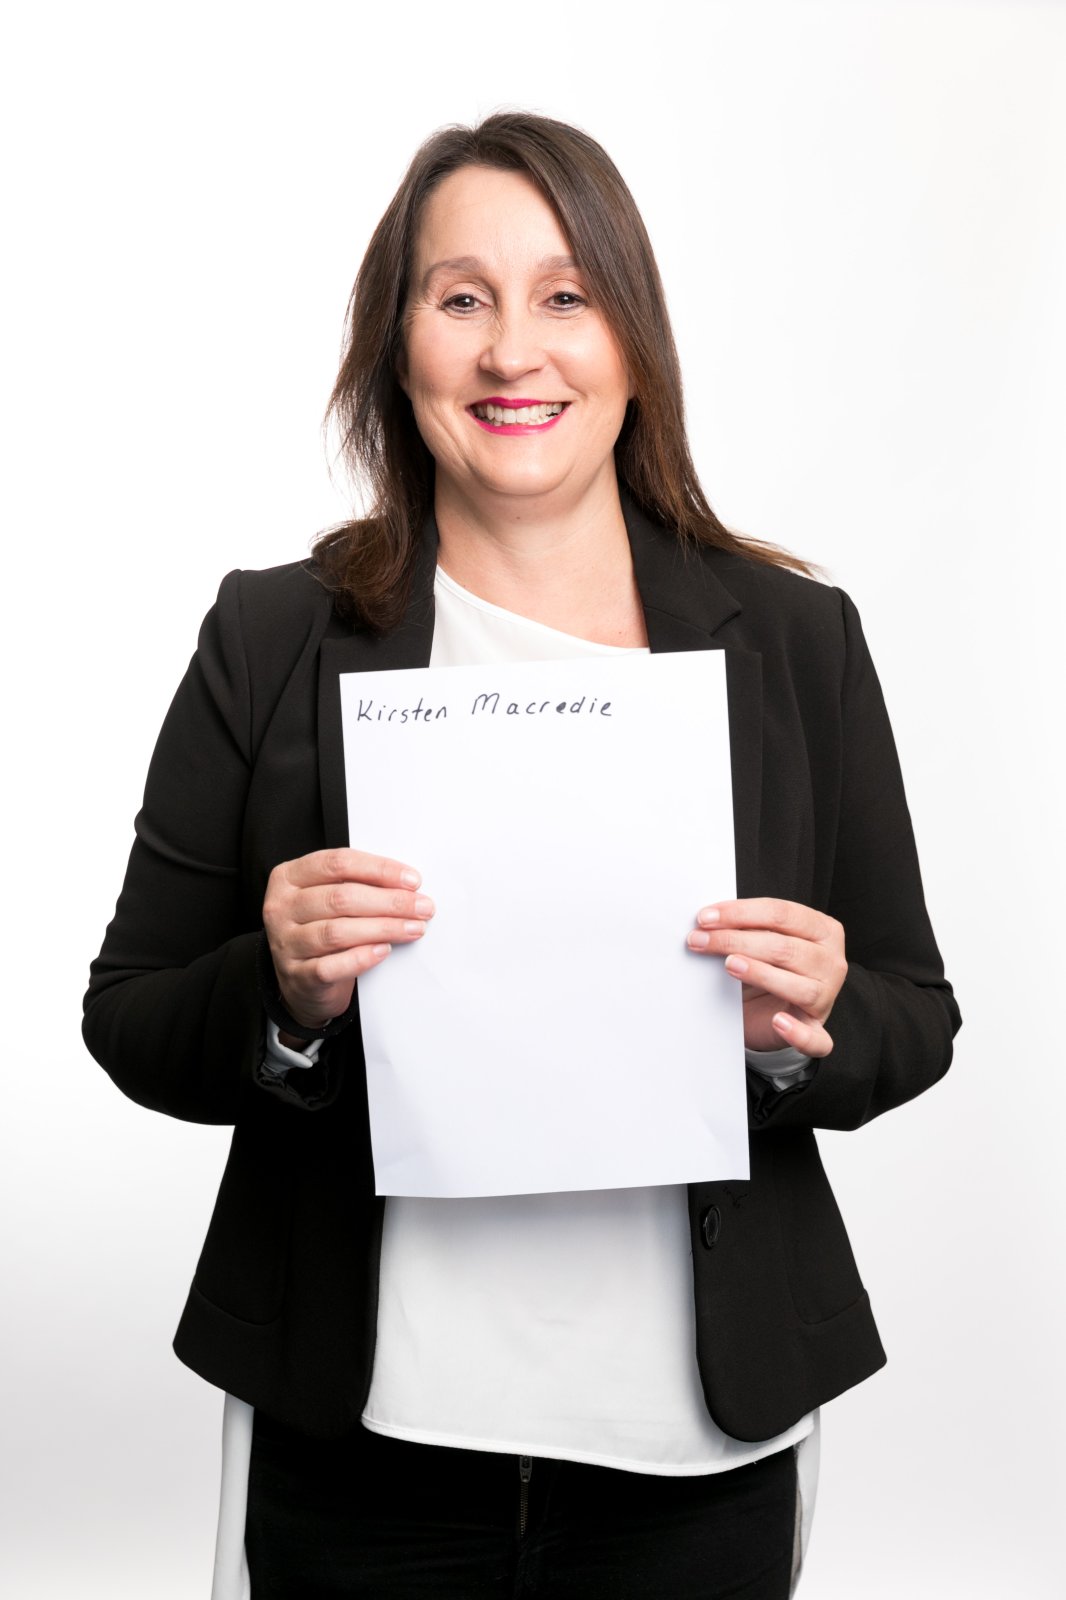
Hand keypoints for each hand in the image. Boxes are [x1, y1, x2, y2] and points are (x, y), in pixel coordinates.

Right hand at [263, 849, 433, 1030]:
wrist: (301, 981)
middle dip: (390, 901)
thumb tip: (406, 884)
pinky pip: (331, 966)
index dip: (379, 869)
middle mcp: (282, 908)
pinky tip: (383, 951)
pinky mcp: (297, 976)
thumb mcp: (329, 898)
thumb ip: (357, 885)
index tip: (412, 880)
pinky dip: (361, 958)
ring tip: (413, 928)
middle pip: (341, 898)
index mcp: (289, 877)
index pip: (337, 863)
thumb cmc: (320, 929)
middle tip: (421, 907)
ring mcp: (286, 943)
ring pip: (338, 931)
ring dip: (384, 928)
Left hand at [687, 898, 846, 1057]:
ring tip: (730, 965)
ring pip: (798, 986)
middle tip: (701, 940)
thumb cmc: (767, 966)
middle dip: (736, 941)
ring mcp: (826, 997)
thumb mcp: (758, 940)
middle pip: (785, 948)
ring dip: (760, 974)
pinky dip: (797, 1032)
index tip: (706, 917)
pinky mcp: (816, 1029)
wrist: (770, 1007)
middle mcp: (830, 961)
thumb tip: (708, 921)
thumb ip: (744, 928)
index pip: (782, 914)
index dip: (741, 913)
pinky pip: (814, 1037)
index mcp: (822, 929)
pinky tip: (778, 1022)